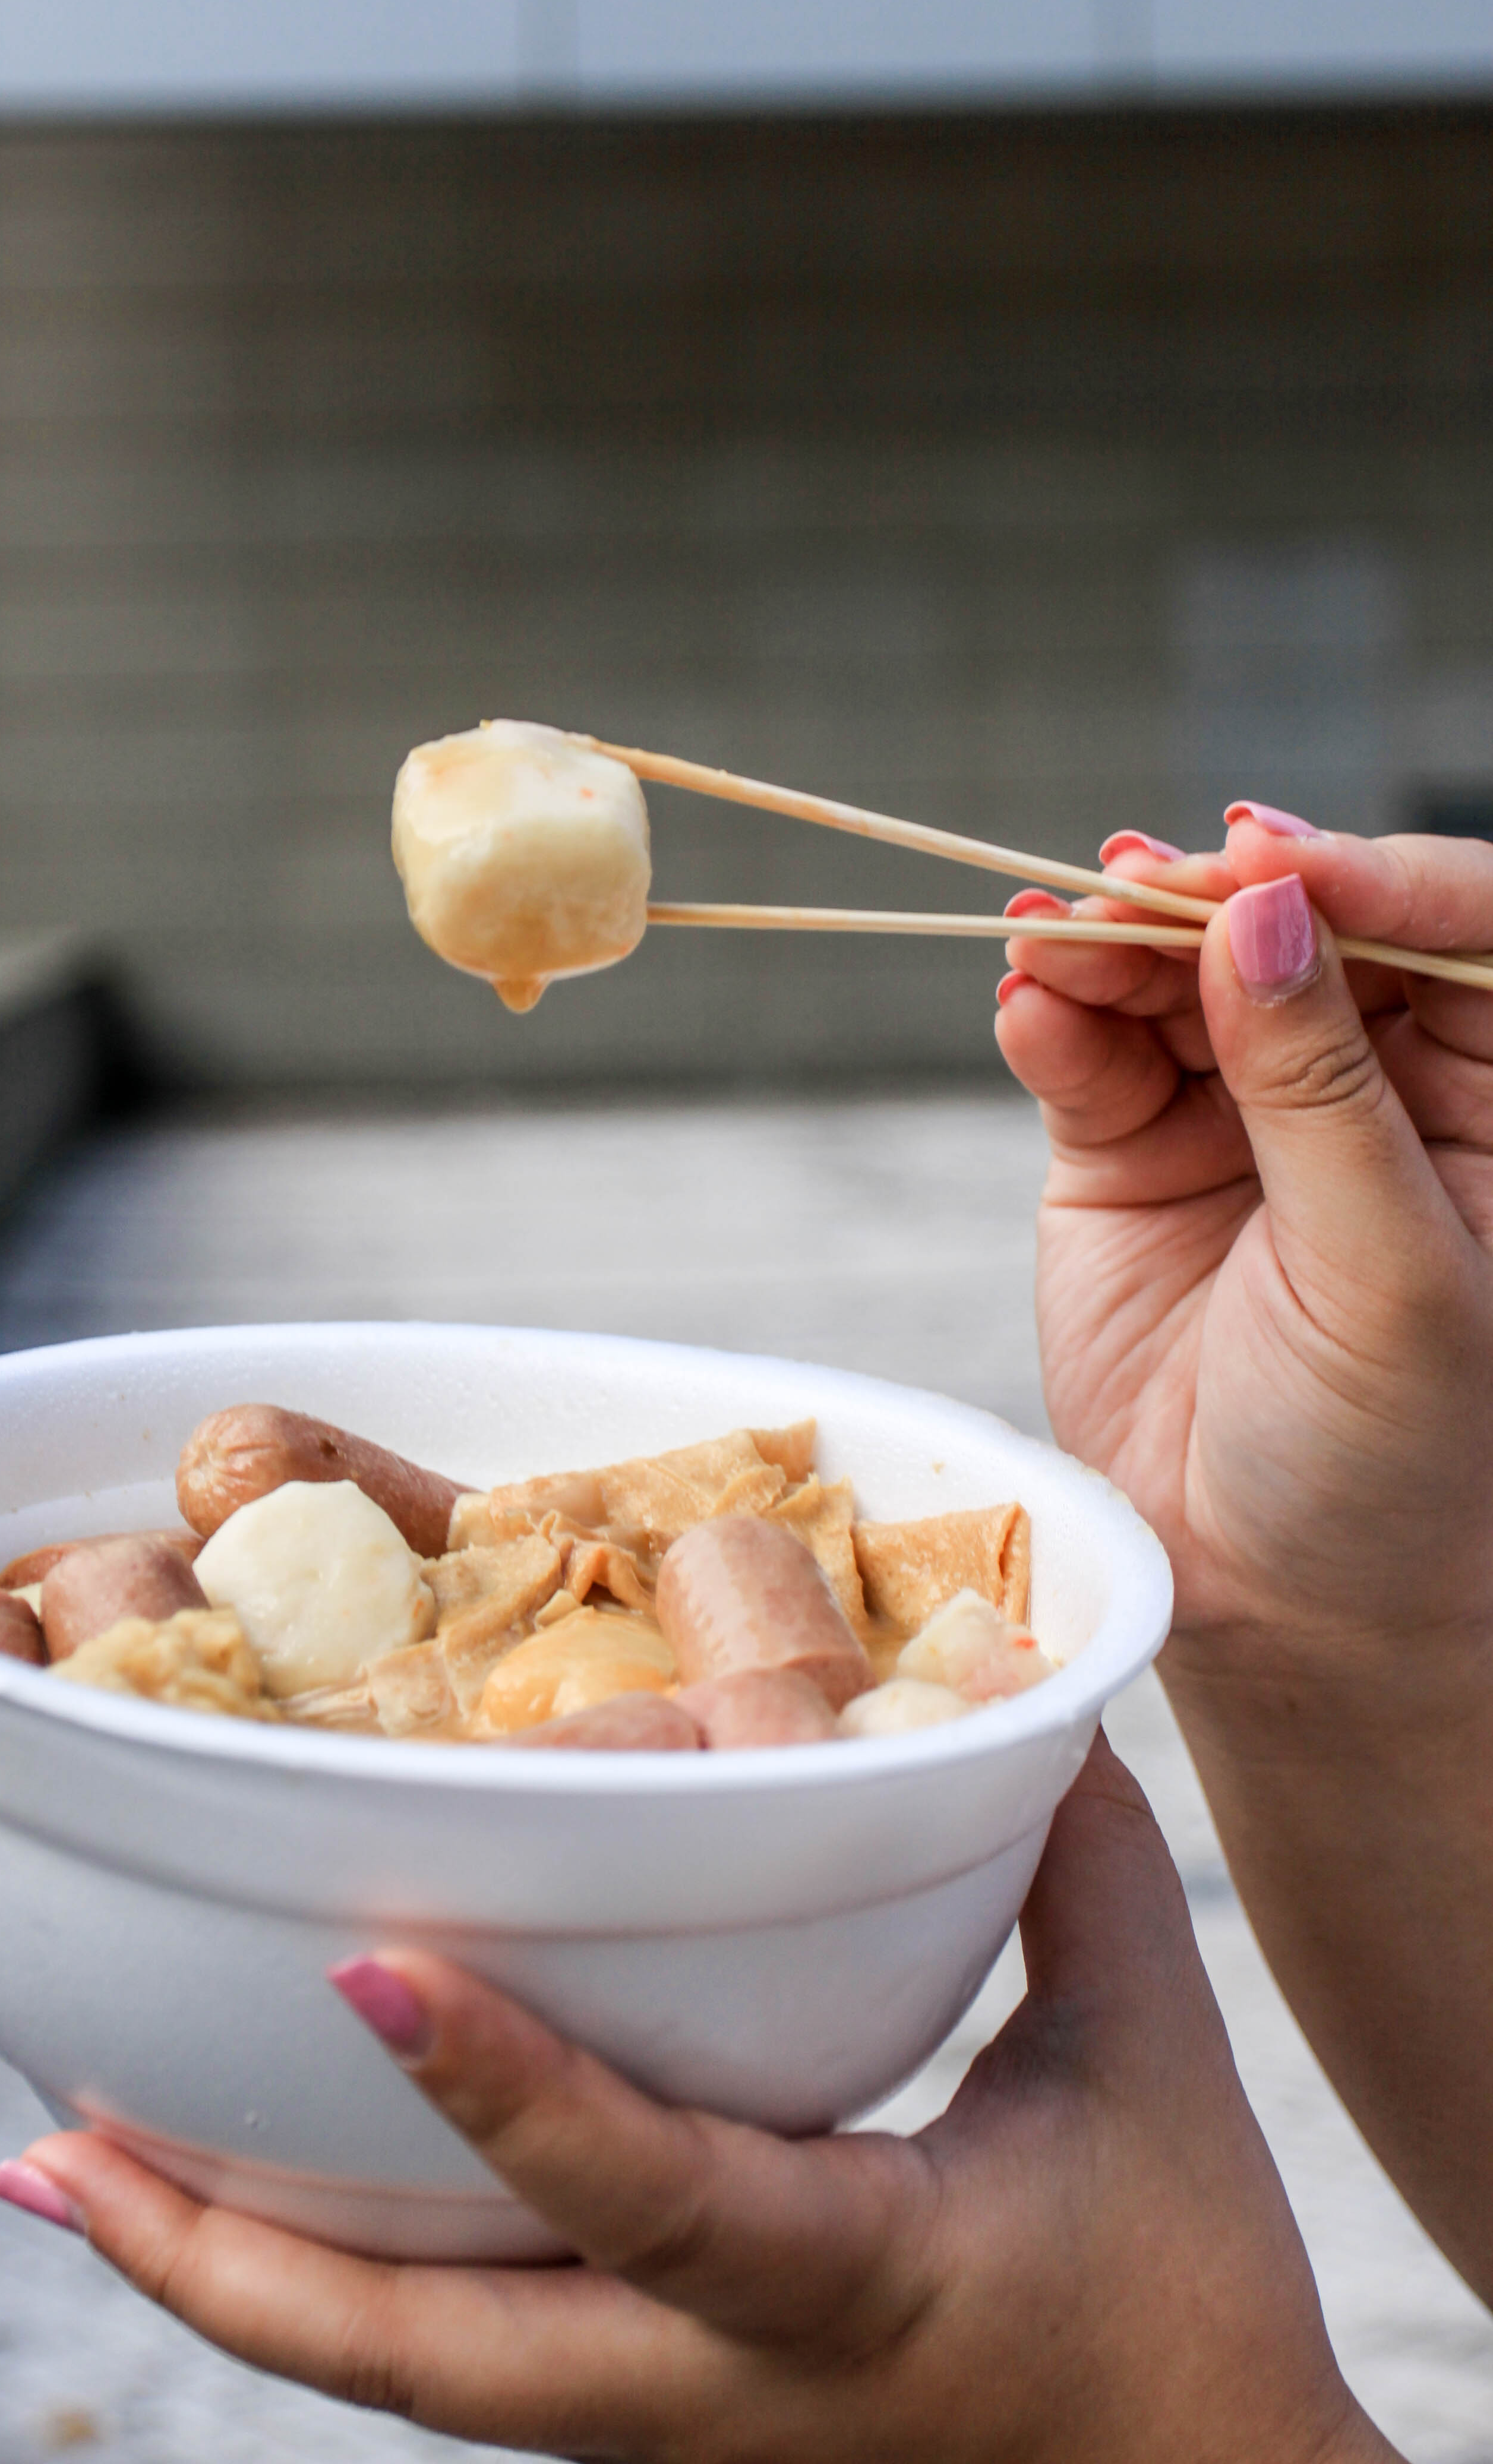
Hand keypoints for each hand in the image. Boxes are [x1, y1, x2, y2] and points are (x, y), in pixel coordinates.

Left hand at [0, 1743, 1388, 2463]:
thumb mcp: (1147, 2069)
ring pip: (404, 2375)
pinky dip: (316, 2285)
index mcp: (847, 2283)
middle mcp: (711, 2387)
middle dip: (224, 2263)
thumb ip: (1079, 1869)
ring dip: (227, 2277)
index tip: (366, 1971)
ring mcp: (660, 2431)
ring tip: (65, 2170)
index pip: (654, 2197)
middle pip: (427, 2361)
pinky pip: (451, 2355)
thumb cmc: (1181, 2295)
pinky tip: (225, 2202)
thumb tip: (1019, 1690)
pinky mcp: (643, 2422)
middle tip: (52, 2151)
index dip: (508, 2093)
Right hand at [996, 819, 1492, 1650]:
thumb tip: (1267, 907)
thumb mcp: (1388, 1272)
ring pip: (1177, 974)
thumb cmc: (1398, 1465)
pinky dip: (1053, 1014)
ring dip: (1115, 942)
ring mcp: (1239, 1112)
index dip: (1369, 876)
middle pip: (1294, 929)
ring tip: (1059, 937)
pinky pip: (1087, 1053)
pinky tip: (1032, 995)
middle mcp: (1370, 1084)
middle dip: (1213, 896)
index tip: (1272, 864)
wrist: (1280, 1614)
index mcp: (1491, 1102)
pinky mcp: (1125, 1156)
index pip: (1455, 932)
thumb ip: (1321, 1087)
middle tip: (1139, 884)